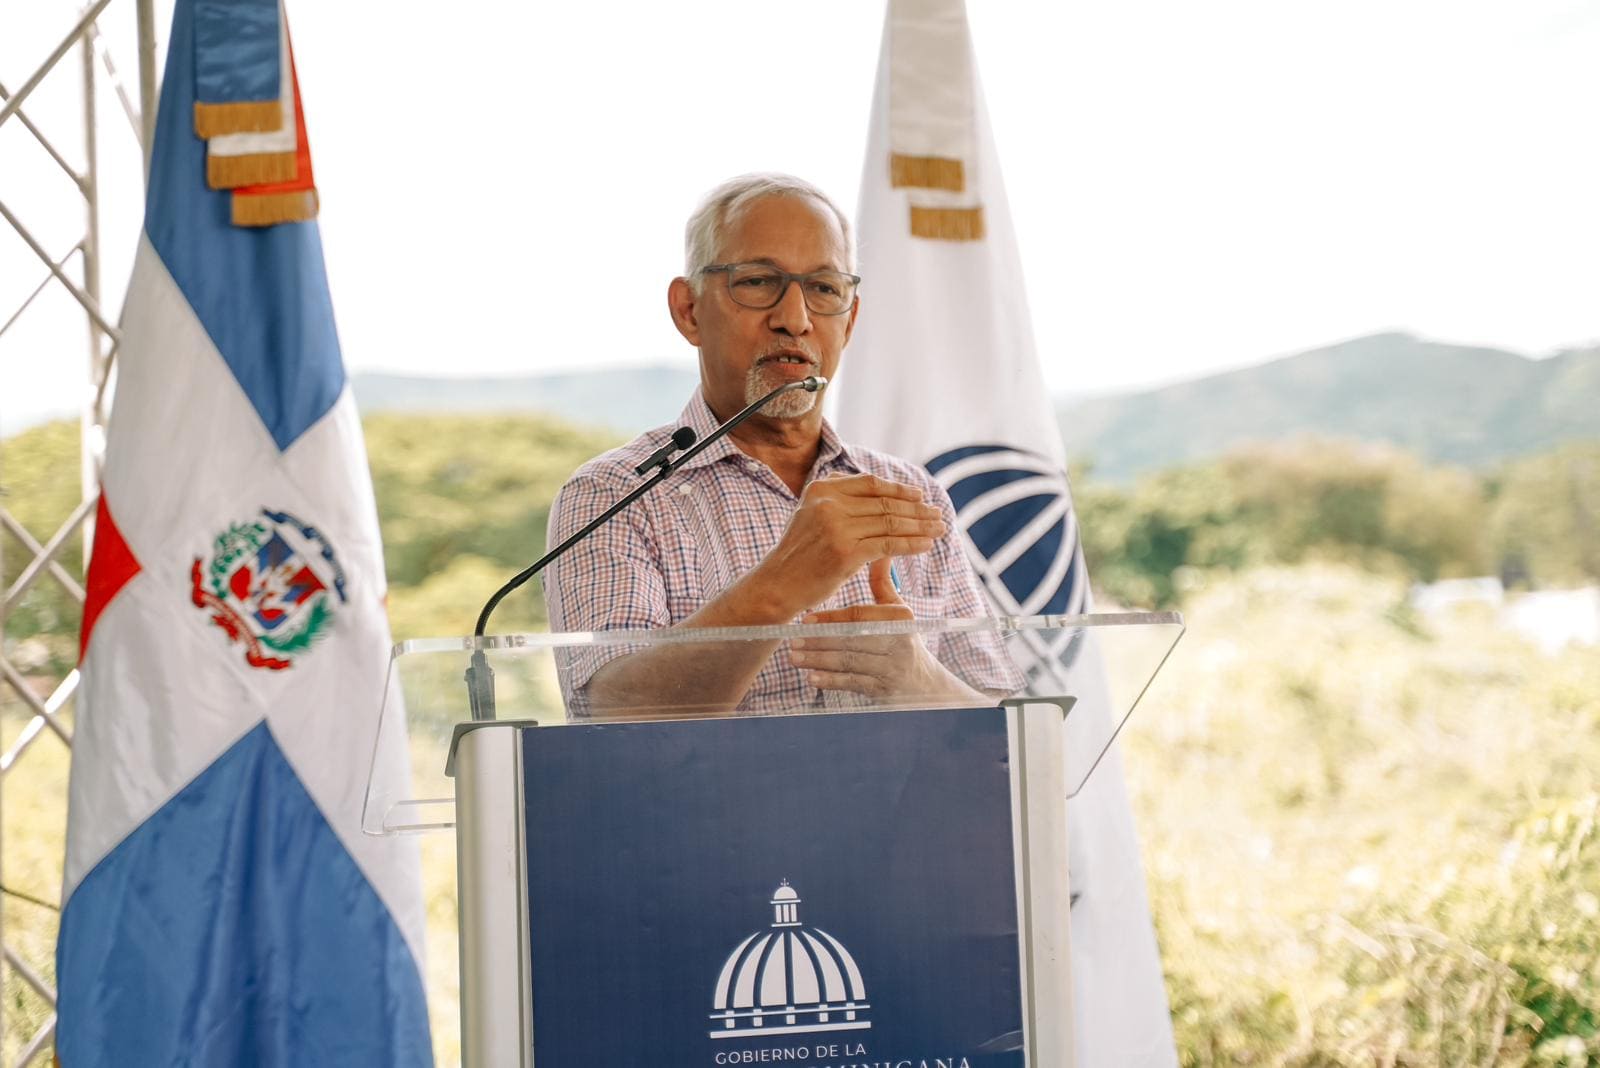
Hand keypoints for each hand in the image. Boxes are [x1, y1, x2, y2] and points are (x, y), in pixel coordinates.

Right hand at [754, 474, 946, 615]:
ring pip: (890, 523)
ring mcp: (837, 527)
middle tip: (938, 514)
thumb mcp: (811, 514)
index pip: (870, 484)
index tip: (920, 497)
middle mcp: (829, 503)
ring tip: (939, 529)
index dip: (899, 489)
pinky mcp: (846, 553)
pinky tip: (925, 546)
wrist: (777, 585)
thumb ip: (839, 498)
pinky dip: (911, 545)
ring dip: (920, 526)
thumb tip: (880, 491)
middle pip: (884, 503)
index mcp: (821, 489)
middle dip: (917, 509)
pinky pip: (889, 545)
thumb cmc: (799, 554)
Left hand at [789, 558, 983, 703]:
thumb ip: (883, 582)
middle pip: (852, 640)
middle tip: (793, 639)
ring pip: (850, 663)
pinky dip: (832, 682)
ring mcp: (892, 669)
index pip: (861, 617)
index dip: (832, 618)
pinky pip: (854, 685)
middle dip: (820, 640)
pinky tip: (812, 679)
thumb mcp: (898, 611)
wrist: (924, 683)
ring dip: (819, 661)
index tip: (806, 619)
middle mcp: (900, 644)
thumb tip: (877, 549)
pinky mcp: (884, 690)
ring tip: (794, 657)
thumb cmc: (904, 638)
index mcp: (901, 619)